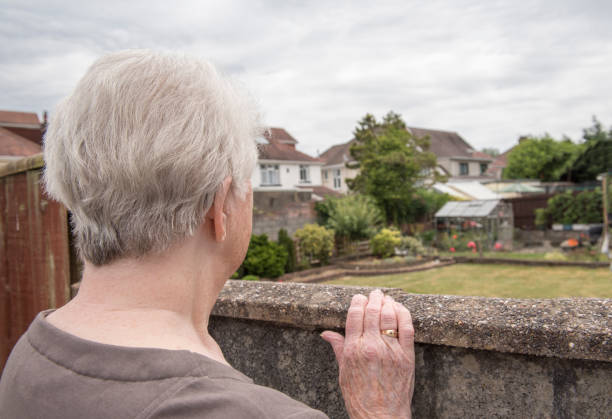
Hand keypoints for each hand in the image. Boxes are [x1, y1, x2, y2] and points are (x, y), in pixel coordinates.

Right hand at [321, 290, 414, 418]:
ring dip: (388, 302)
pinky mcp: (406, 356)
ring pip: (390, 315)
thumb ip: (338, 348)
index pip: (355, 315)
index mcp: (353, 349)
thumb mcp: (343, 372)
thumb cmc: (359, 397)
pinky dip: (403, 314)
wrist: (381, 417)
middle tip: (375, 293)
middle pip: (373, 312)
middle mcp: (371, 346)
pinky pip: (407, 327)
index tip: (359, 297)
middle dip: (373, 298)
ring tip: (386, 298)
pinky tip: (400, 309)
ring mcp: (390, 350)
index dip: (357, 302)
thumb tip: (326, 333)